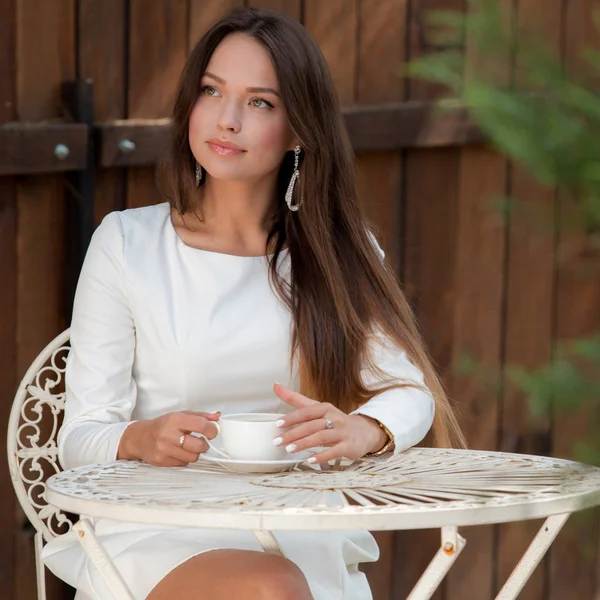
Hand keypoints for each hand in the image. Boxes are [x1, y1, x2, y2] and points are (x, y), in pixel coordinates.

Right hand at [118, 410, 219, 466]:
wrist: (140, 437)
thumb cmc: (162, 425)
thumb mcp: (181, 415)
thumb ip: (201, 416)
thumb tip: (217, 416)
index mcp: (175, 420)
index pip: (202, 426)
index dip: (212, 430)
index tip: (212, 432)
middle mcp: (169, 435)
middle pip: (199, 445)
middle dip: (204, 444)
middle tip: (200, 441)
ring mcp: (164, 449)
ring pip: (193, 458)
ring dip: (195, 453)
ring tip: (188, 446)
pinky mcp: (161, 461)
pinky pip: (183, 464)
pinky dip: (185, 459)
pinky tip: (179, 452)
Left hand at [272, 383, 387, 463]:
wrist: (364, 431)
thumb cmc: (335, 420)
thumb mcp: (317, 408)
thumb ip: (296, 399)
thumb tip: (275, 386)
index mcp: (325, 408)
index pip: (307, 411)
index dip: (292, 417)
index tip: (278, 424)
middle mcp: (334, 418)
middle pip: (312, 425)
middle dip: (294, 433)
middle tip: (278, 441)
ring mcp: (342, 432)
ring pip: (322, 437)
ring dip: (305, 443)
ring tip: (290, 449)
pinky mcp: (348, 446)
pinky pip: (334, 451)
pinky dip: (322, 456)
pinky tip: (310, 459)